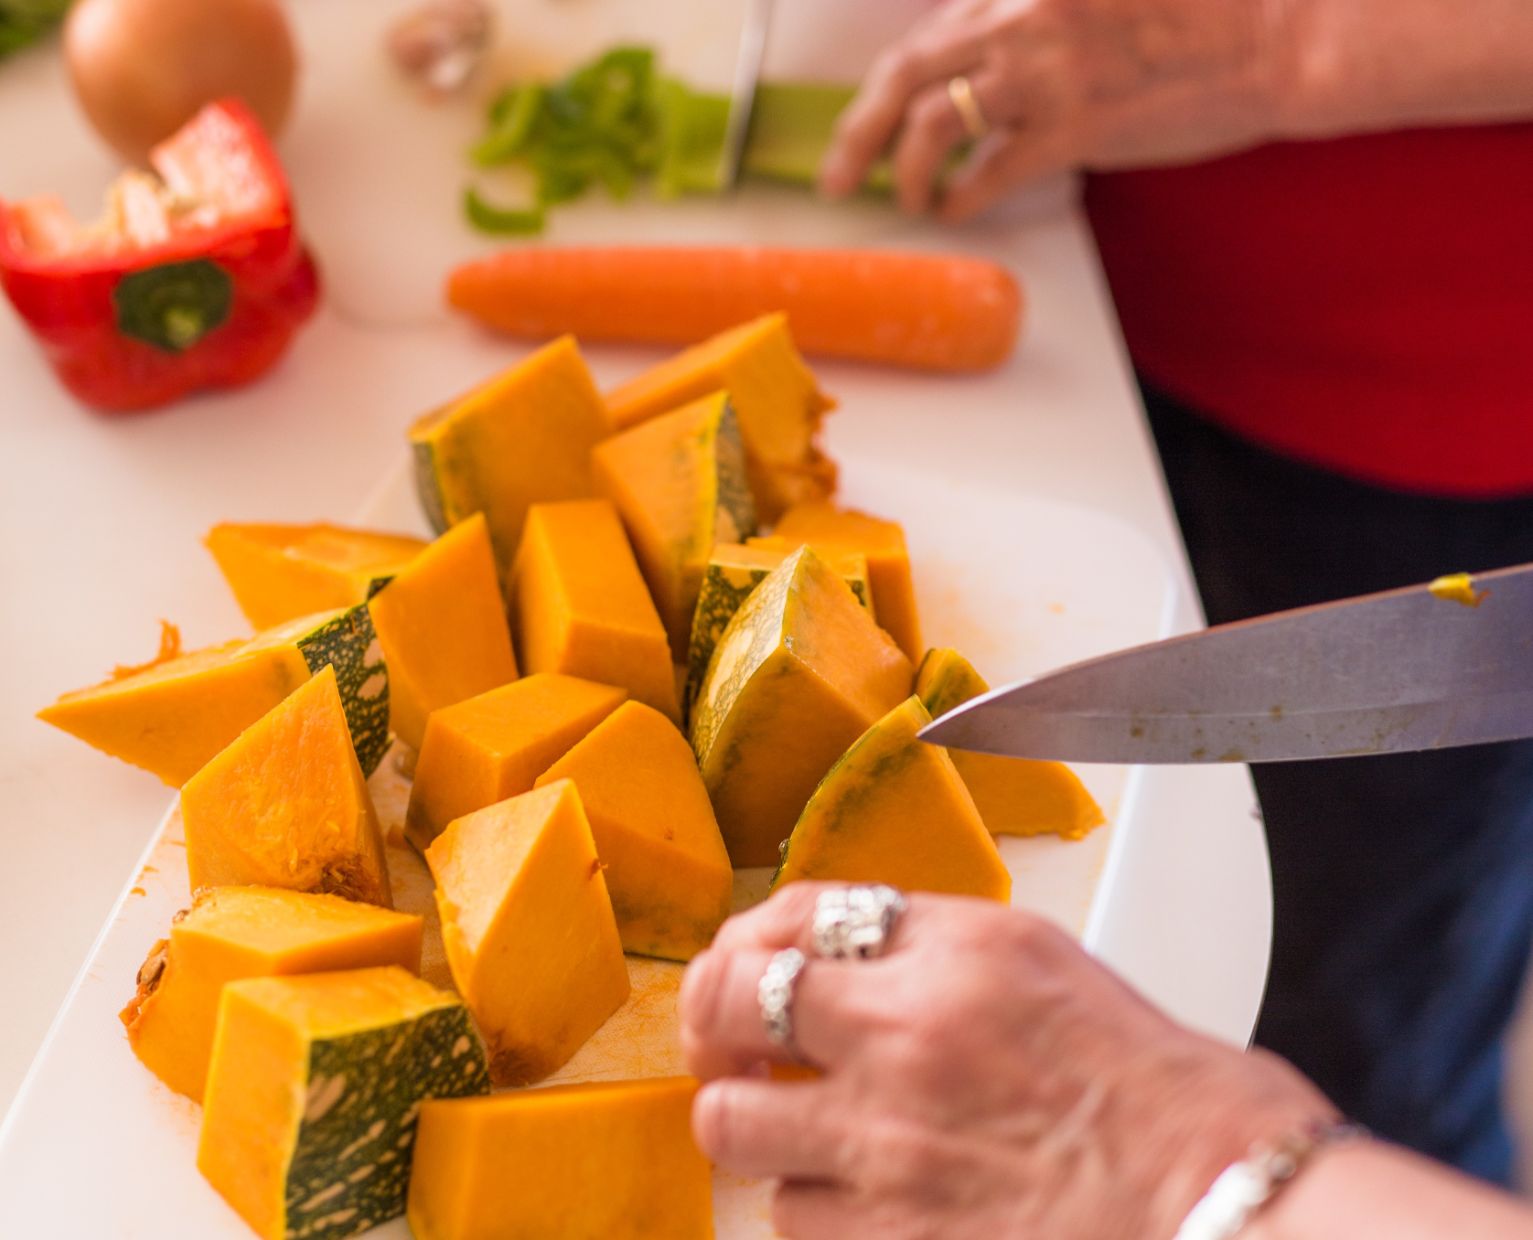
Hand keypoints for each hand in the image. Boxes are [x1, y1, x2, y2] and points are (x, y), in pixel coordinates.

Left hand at [680, 884, 1336, 1239]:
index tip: (745, 963)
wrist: (1211, 1202)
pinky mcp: (885, 1238)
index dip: (749, 940)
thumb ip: (927, 947)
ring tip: (792, 1128)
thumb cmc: (1146, 1090)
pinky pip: (788, 1215)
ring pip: (732, 1123)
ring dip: (753, 1124)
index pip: (796, 914)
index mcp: (954, 950)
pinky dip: (811, 1203)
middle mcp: (906, 1032)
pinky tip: (860, 1195)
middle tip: (727, 1044)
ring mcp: (887, 1142)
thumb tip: (831, 954)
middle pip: (725, 1002)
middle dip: (710, 1023)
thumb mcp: (1038, 962)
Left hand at [821, 0, 1292, 220]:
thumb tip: (1001, 52)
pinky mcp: (1075, 128)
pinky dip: (962, 198)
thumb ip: (1043, 11)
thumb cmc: (1205, 8)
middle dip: (857, 129)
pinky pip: (991, 175)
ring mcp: (1046, 74)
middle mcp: (1022, 16)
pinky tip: (957, 210)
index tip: (881, 106)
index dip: (896, 74)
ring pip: (934, 124)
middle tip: (838, 173)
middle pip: (905, 72)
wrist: (1279, 30)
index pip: (935, 26)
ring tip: (903, 196)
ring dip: (904, 170)